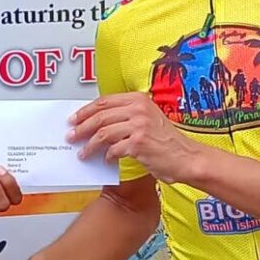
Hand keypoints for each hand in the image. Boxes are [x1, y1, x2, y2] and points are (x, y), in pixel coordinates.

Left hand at [66, 92, 200, 184]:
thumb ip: (126, 116)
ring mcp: (139, 125)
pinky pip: (114, 149)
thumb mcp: (148, 119)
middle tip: (71, 136)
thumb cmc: (168, 142)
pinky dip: (107, 156)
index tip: (74, 119)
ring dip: (89, 146)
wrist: (188, 158)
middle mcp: (138, 109)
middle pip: (99, 116)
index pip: (104, 102)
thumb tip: (97, 123)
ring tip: (83, 153)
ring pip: (102, 133)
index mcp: (138, 99)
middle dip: (81, 128)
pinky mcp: (139, 143)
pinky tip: (106, 160)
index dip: (85, 111)